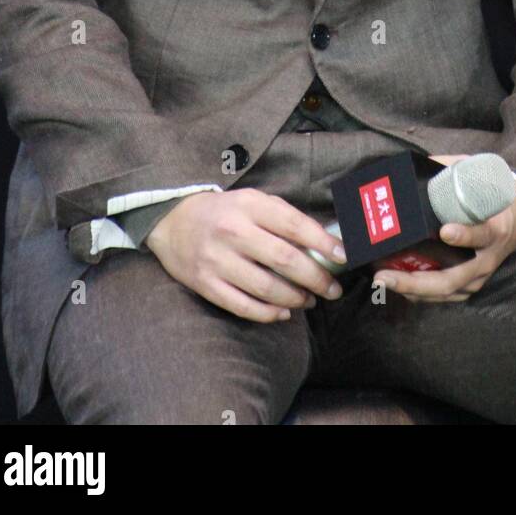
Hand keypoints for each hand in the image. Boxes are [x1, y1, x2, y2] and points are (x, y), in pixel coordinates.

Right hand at [146, 188, 346, 321]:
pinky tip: (284, 312)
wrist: (172, 222)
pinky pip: (244, 306)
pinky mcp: (206, 285)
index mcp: (249, 205)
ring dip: (295, 298)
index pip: (294, 225)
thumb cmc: (224, 212)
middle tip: (332, 289)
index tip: (343, 257)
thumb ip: (283, 218)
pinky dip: (269, 313)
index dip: (322, 243)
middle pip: (284, 260)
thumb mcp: (252, 201)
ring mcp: (218, 261)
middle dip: (315, 278)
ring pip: (267, 288)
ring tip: (310, 300)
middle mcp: (234, 232)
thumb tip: (322, 243)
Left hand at [372, 153, 515, 303]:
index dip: (464, 235)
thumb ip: (454, 169)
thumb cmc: (496, 196)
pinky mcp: (472, 284)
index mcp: (495, 228)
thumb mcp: (483, 178)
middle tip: (384, 276)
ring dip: (412, 290)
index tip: (444, 231)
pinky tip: (400, 288)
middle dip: (414, 281)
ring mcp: (480, 275)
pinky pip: (445, 296)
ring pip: (445, 291)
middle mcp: (487, 258)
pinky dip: (421, 294)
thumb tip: (423, 161)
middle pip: (451, 279)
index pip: (482, 234)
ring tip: (384, 282)